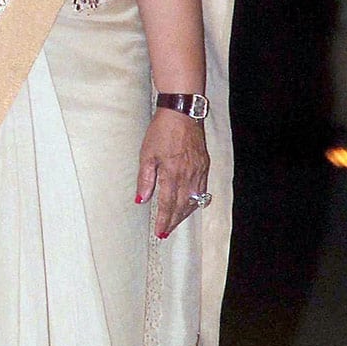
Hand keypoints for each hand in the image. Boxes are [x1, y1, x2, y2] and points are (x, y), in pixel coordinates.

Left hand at [135, 108, 208, 238]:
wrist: (182, 113)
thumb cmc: (161, 131)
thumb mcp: (147, 154)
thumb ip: (145, 179)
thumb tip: (141, 200)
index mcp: (172, 174)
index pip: (168, 204)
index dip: (164, 221)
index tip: (160, 232)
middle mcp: (188, 176)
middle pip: (182, 206)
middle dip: (174, 221)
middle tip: (167, 232)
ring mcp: (199, 171)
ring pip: (194, 200)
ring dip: (185, 213)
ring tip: (176, 222)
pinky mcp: (205, 165)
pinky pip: (203, 189)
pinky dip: (197, 200)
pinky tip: (191, 204)